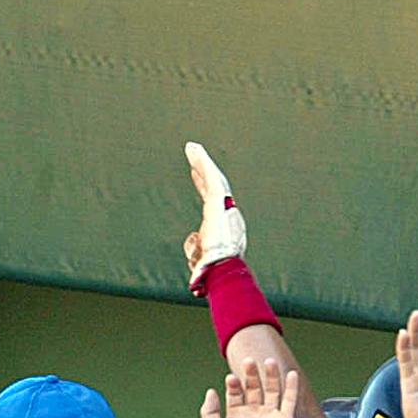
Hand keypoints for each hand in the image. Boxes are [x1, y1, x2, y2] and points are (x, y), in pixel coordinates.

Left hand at [182, 141, 247, 288]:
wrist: (221, 270)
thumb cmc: (213, 269)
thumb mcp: (200, 256)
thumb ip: (196, 247)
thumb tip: (192, 241)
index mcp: (221, 224)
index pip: (210, 200)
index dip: (203, 185)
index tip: (195, 174)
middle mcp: (226, 213)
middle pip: (213, 186)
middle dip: (202, 169)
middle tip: (192, 153)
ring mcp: (225, 207)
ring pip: (213, 179)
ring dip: (202, 162)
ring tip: (191, 147)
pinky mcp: (220, 202)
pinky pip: (212, 179)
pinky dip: (204, 164)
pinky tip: (196, 152)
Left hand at [200, 359, 299, 417]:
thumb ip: (209, 411)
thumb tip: (211, 391)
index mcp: (237, 414)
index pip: (236, 393)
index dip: (234, 384)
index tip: (231, 378)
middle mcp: (254, 413)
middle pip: (254, 387)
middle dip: (251, 374)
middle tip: (248, 362)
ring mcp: (270, 415)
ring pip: (272, 390)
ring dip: (271, 375)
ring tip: (268, 361)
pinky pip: (289, 400)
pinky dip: (292, 387)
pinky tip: (291, 374)